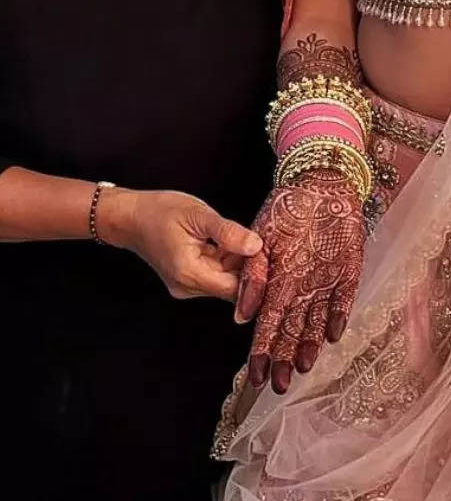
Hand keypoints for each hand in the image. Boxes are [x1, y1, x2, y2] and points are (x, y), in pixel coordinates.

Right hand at [99, 187, 261, 301]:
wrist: (130, 216)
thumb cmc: (160, 211)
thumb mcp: (198, 215)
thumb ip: (228, 232)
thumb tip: (256, 246)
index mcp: (189, 273)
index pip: (234, 289)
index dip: (255, 275)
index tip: (270, 255)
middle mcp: (187, 287)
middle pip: (231, 287)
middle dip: (249, 267)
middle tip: (265, 242)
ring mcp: (186, 285)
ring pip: (225, 281)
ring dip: (238, 263)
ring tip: (247, 238)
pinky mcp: (187, 279)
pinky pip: (215, 275)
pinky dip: (226, 261)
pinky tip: (232, 242)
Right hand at [234, 169, 364, 394]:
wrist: (321, 180)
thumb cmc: (288, 205)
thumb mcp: (263, 235)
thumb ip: (253, 273)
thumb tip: (242, 314)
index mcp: (276, 282)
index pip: (266, 324)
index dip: (261, 350)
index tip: (256, 376)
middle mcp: (299, 287)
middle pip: (290, 330)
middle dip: (284, 358)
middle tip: (280, 386)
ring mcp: (324, 281)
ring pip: (315, 320)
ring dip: (308, 344)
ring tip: (303, 367)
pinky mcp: (348, 272)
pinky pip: (343, 299)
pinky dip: (337, 315)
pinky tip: (332, 334)